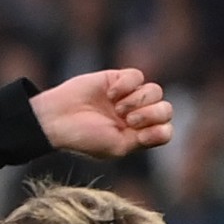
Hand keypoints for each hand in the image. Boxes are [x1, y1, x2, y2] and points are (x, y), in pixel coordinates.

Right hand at [30, 68, 173, 159]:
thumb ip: (144, 140)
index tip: (138, 134)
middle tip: (128, 119)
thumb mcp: (117, 147)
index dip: (158, 129)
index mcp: (137, 135)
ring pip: (155, 90)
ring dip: (137, 100)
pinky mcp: (118, 79)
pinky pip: (138, 76)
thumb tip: (164, 127)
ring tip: (117, 107)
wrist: (58, 119)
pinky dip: (126, 85)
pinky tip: (110, 93)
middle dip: (150, 114)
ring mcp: (129, 96)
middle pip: (166, 109)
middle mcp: (136, 115)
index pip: (165, 130)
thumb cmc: (84, 138)